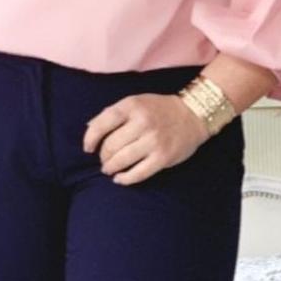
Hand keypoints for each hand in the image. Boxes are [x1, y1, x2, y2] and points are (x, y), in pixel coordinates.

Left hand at [82, 93, 209, 185]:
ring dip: (110, 168)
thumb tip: (89, 129)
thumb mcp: (135, 102)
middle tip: (104, 160)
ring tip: (109, 169)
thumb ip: (112, 113)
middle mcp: (142, 122)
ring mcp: (153, 141)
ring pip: (121, 160)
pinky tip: (120, 179)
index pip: (102, 123)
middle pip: (110, 146)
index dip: (90, 138)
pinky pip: (138, 173)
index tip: (88, 148)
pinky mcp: (163, 157)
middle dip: (103, 156)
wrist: (192, 115)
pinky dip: (125, 179)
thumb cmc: (158, 109)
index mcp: (132, 106)